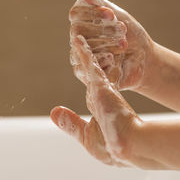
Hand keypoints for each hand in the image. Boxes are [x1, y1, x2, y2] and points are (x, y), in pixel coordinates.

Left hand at [50, 35, 139, 165]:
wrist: (125, 146)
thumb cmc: (108, 146)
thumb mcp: (86, 135)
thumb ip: (70, 122)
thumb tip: (53, 113)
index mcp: (99, 105)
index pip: (91, 84)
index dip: (89, 73)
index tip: (87, 64)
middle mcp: (99, 93)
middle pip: (91, 70)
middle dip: (89, 56)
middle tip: (82, 40)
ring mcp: (100, 88)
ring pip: (91, 64)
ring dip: (86, 50)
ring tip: (79, 33)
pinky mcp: (100, 85)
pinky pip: (89, 64)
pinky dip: (83, 51)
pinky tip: (76, 40)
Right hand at [70, 0, 153, 90]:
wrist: (145, 59)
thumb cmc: (131, 35)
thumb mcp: (117, 15)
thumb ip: (98, 2)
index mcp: (83, 23)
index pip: (76, 14)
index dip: (92, 13)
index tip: (111, 13)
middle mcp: (78, 39)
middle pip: (78, 30)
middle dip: (102, 29)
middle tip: (122, 29)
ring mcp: (80, 56)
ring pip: (83, 47)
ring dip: (106, 43)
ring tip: (123, 44)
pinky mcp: (85, 73)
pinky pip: (86, 65)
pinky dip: (103, 60)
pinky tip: (114, 59)